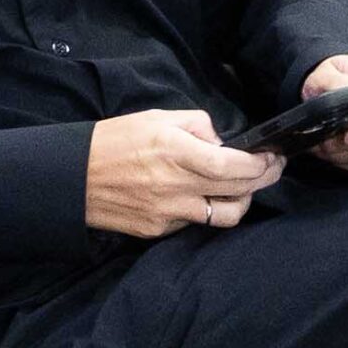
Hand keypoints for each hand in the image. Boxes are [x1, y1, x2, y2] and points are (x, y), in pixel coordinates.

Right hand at [87, 107, 281, 234]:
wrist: (73, 177)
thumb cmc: (114, 140)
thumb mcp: (156, 117)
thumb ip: (197, 125)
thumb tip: (222, 141)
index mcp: (176, 152)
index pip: (233, 166)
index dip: (260, 164)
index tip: (272, 156)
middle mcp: (176, 186)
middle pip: (238, 191)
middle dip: (264, 179)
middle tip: (273, 168)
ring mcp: (168, 213)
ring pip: (225, 216)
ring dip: (242, 201)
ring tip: (243, 187)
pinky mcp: (158, 230)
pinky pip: (196, 222)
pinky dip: (208, 209)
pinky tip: (206, 196)